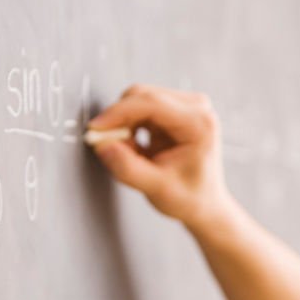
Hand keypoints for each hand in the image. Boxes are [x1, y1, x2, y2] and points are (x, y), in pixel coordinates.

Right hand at [89, 84, 233, 231]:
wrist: (204, 203)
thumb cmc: (190, 198)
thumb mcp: (158, 189)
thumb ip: (128, 169)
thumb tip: (103, 145)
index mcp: (199, 123)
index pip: (152, 103)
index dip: (119, 112)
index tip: (96, 128)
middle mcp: (196, 108)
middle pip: (142, 96)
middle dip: (119, 119)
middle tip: (108, 146)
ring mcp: (185, 106)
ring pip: (137, 100)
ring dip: (124, 125)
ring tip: (133, 154)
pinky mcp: (174, 110)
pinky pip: (139, 108)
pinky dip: (130, 126)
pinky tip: (138, 148)